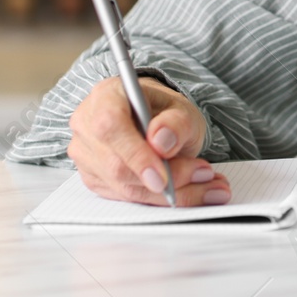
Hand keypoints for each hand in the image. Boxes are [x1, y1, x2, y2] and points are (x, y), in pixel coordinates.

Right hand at [68, 76, 231, 206]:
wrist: (154, 121)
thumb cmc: (162, 111)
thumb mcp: (181, 108)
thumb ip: (175, 122)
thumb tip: (162, 141)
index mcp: (105, 96)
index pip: (110, 127)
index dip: (135, 155)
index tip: (163, 177)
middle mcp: (87, 126)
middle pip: (117, 165)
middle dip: (165, 177)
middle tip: (204, 174)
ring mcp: (87, 155)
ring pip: (125, 188)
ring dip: (171, 192)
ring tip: (208, 184)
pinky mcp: (95, 179)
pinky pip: (127, 198)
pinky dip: (162, 200)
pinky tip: (191, 191)